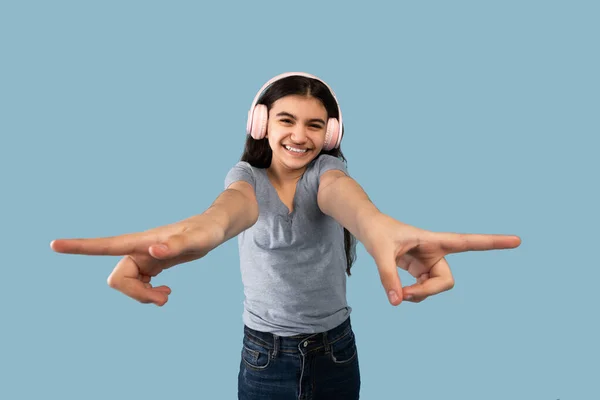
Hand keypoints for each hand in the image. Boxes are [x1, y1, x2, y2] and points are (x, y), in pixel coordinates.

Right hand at [50, 215, 224, 305]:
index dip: (79, 247)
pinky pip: (138, 286)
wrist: (213, 228)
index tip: (53, 244)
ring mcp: (143, 258)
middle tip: (165, 298)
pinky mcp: (150, 265)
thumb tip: (153, 252)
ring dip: (144, 297)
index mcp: (141, 242)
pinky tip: (165, 292)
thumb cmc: (206, 230)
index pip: (105, 245)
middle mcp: (137, 250)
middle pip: (118, 280)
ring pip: (127, 285)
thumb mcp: (198, 239)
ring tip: (168, 296)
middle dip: (137, 295)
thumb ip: (176, 245)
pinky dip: (149, 295)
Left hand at [362, 213, 521, 305]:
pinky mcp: (420, 271)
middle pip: (446, 281)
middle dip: (428, 292)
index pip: (468, 242)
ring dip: (419, 295)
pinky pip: (423, 291)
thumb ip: (388, 277)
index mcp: (435, 240)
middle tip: (405, 295)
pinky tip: (399, 291)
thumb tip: (396, 302)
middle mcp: (436, 252)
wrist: (369, 229)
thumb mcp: (380, 252)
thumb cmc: (378, 233)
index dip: (492, 242)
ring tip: (398, 292)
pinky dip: (412, 295)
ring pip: (435, 289)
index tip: (517, 240)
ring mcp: (429, 263)